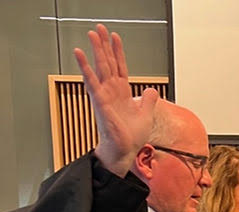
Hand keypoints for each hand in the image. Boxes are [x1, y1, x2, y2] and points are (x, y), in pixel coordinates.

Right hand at [74, 24, 158, 175]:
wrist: (124, 151)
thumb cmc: (130, 136)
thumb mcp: (146, 114)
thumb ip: (148, 100)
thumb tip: (151, 90)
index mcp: (122, 92)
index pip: (120, 67)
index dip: (118, 52)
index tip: (115, 37)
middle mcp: (112, 91)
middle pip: (108, 63)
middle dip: (104, 45)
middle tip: (98, 28)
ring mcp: (104, 95)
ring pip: (99, 68)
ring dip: (95, 51)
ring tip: (91, 35)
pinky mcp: (100, 103)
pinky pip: (92, 83)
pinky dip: (86, 69)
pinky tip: (81, 56)